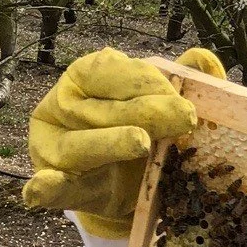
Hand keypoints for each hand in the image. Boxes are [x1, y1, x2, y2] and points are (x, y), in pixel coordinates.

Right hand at [22, 47, 224, 237]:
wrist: (124, 185)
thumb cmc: (138, 131)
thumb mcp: (159, 103)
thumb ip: (179, 80)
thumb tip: (204, 58)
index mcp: (84, 77)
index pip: (110, 71)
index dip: (147, 82)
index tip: (184, 98)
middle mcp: (61, 106)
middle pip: (99, 108)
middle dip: (144, 112)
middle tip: (185, 117)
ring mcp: (52, 146)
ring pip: (79, 145)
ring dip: (110, 143)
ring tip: (141, 142)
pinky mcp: (55, 184)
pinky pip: (51, 186)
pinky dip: (46, 187)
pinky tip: (43, 188)